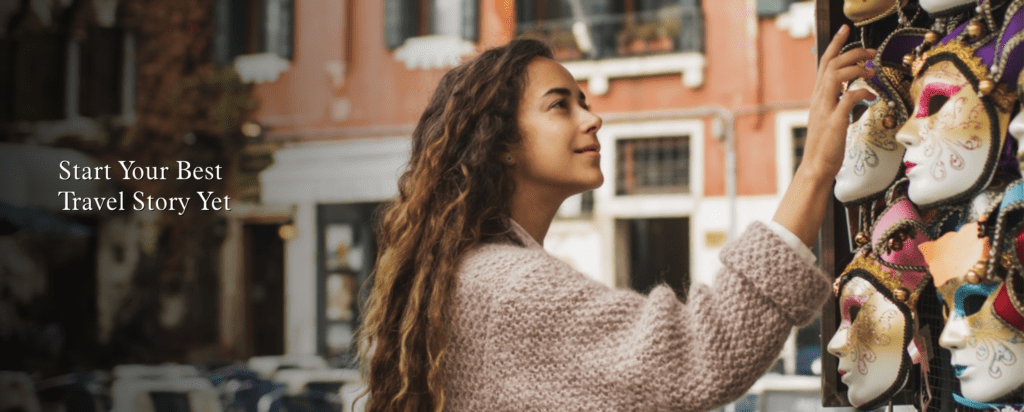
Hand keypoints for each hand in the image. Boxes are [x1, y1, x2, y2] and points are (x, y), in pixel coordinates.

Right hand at [802, 25, 877, 181]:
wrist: (816, 167)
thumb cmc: (826, 144)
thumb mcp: (830, 117)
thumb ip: (839, 101)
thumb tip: (856, 89)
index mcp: (818, 96)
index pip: (824, 62)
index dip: (836, 44)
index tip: (846, 30)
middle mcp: (819, 99)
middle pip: (831, 64)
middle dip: (852, 52)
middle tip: (871, 50)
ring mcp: (825, 109)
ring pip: (837, 75)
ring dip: (856, 69)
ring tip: (872, 71)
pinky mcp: (835, 121)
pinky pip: (848, 97)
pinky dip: (862, 91)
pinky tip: (871, 94)